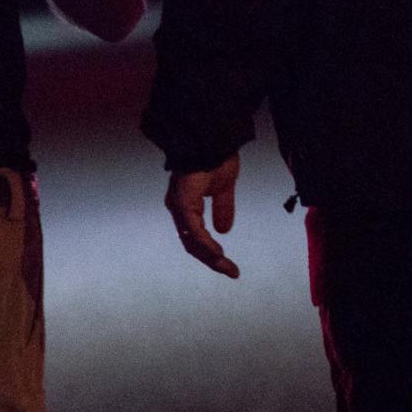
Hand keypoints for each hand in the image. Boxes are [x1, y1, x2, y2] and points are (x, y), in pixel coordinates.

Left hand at [166, 155, 241, 278]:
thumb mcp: (225, 188)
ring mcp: (179, 207)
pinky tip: (217, 254)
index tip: (229, 265)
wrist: (213, 139)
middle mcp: (179, 209)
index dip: (211, 252)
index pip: (196, 236)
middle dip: (212, 260)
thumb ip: (223, 208)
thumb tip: (224, 230)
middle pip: (192, 244)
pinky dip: (205, 244)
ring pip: (192, 241)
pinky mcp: (183, 204)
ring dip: (210, 257)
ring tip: (227, 267)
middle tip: (232, 272)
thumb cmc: (216, 157)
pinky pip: (193, 230)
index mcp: (187, 205)